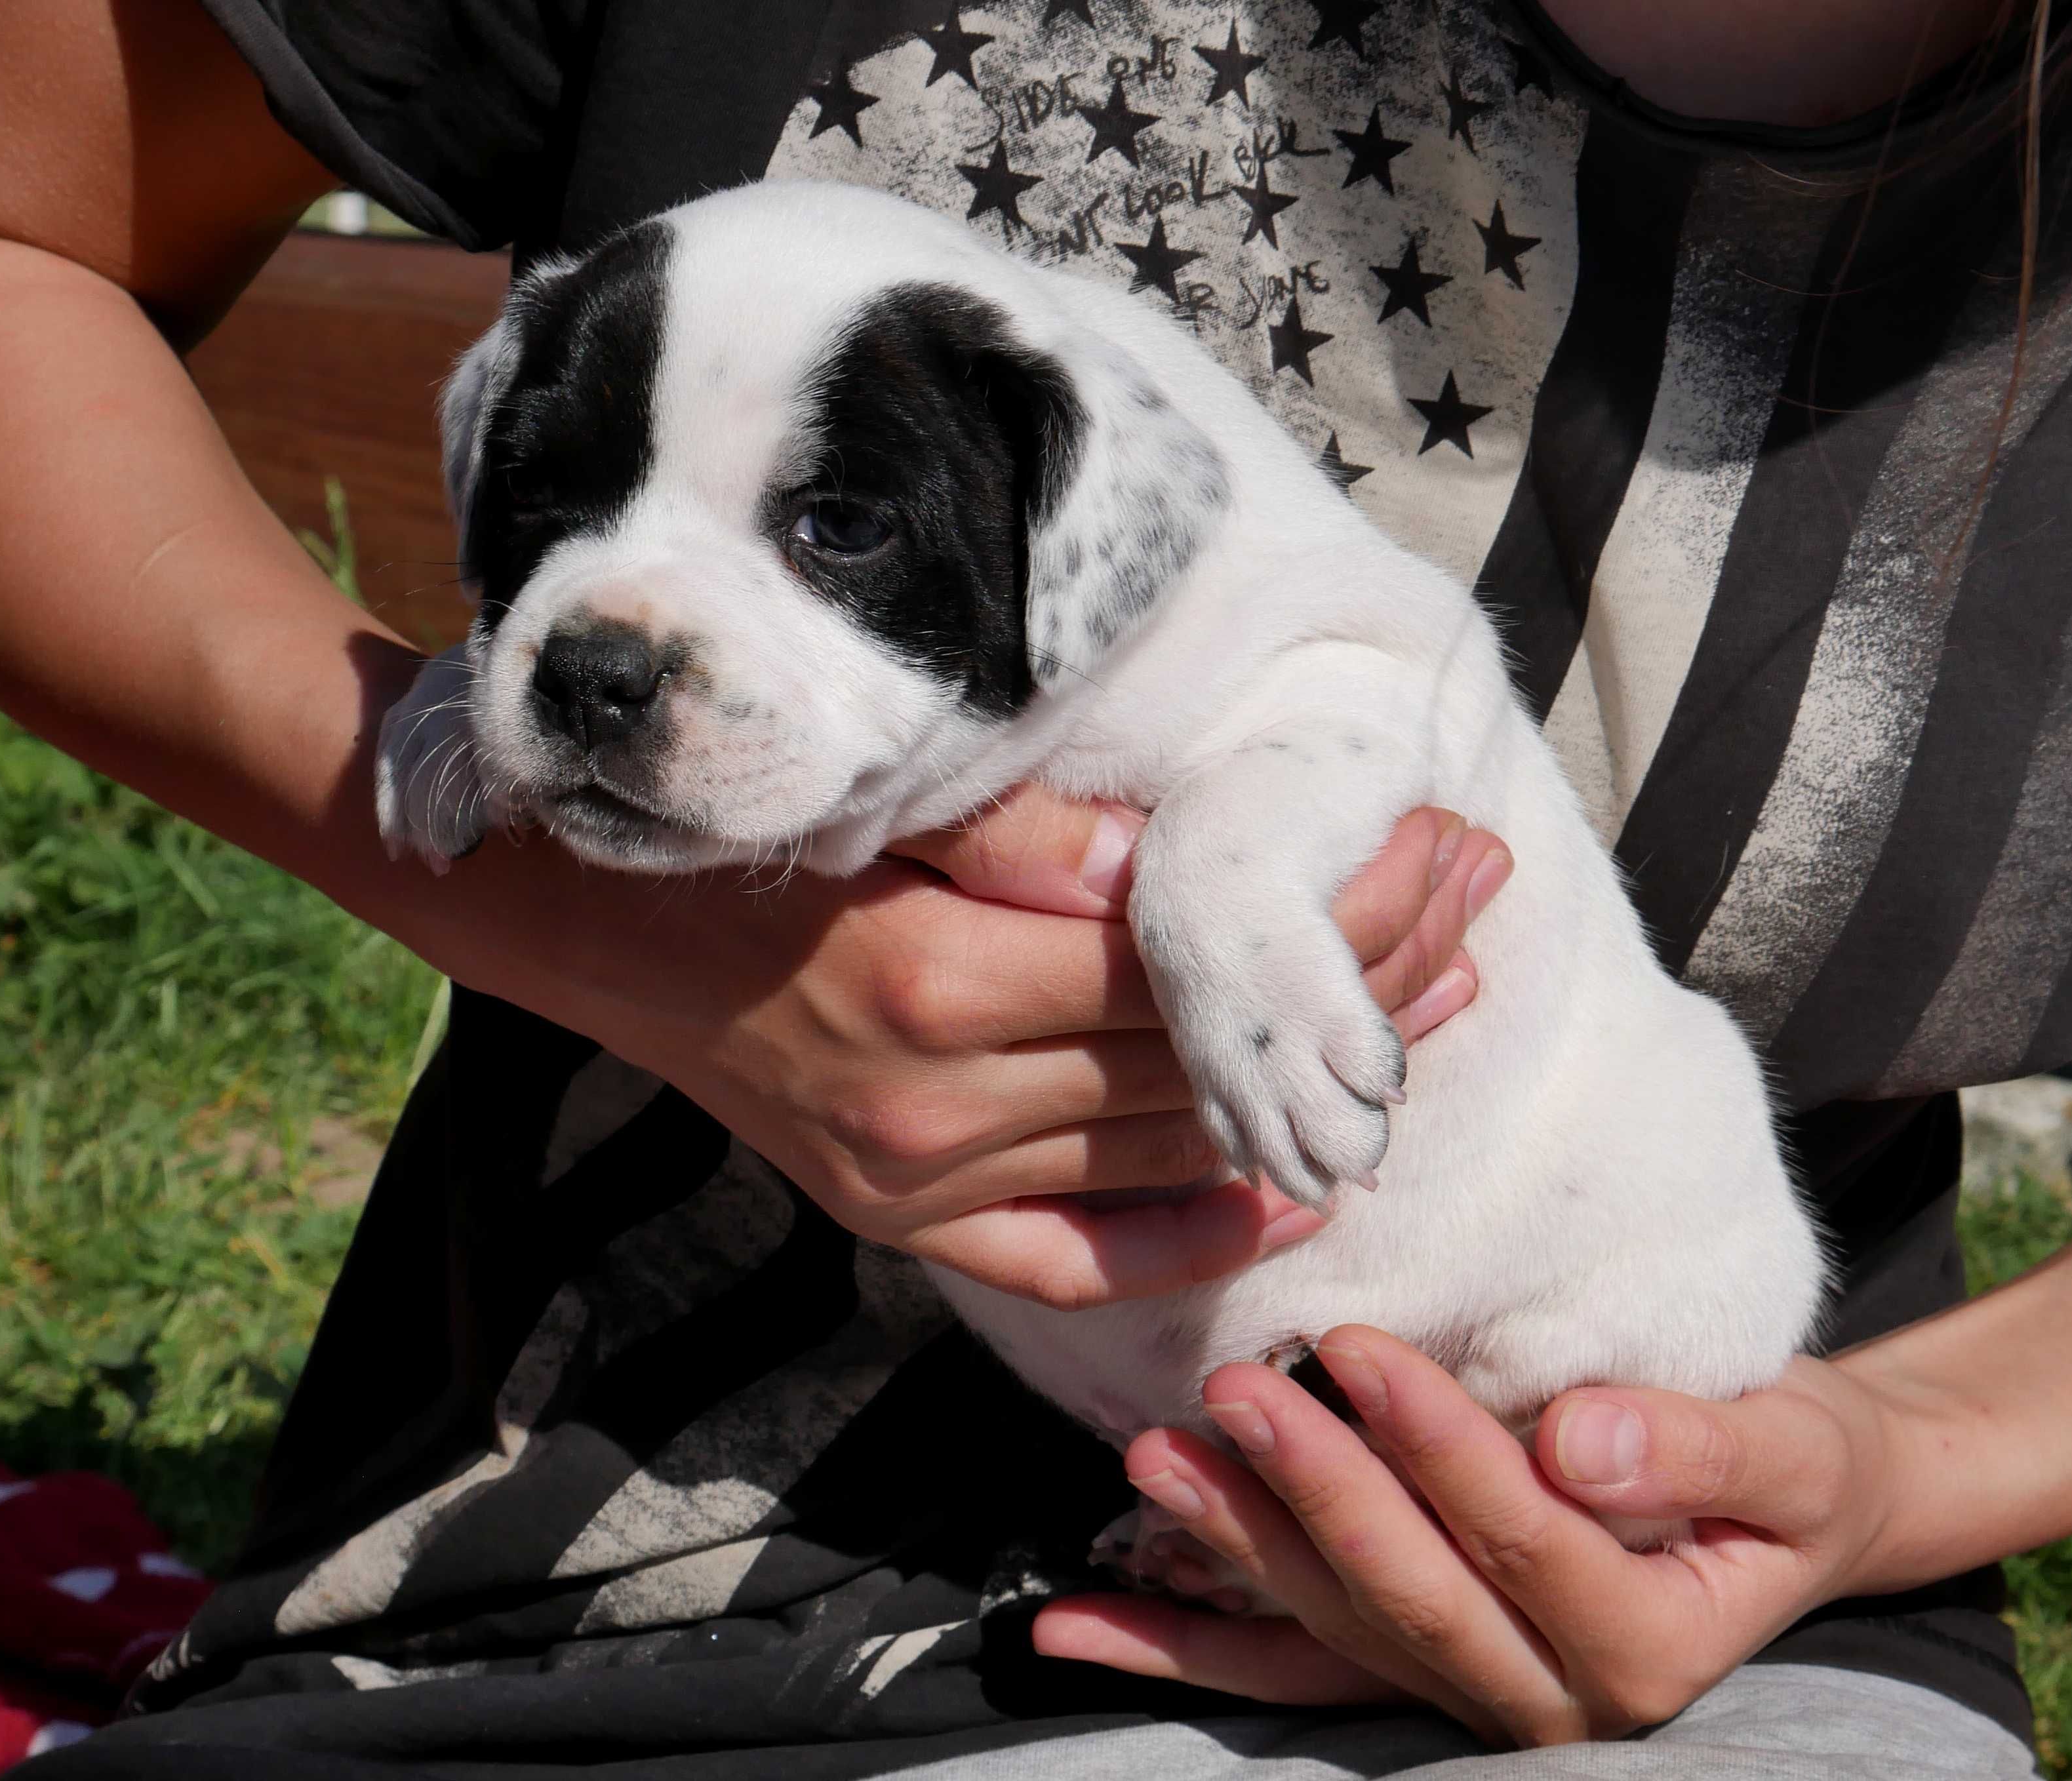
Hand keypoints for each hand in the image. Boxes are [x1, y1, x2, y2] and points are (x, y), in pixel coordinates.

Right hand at [477, 788, 1507, 1310]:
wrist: (594, 932)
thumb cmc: (746, 846)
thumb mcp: (876, 810)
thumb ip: (1020, 842)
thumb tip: (1160, 871)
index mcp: (942, 980)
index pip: (1195, 961)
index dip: (1337, 915)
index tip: (1442, 854)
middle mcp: (941, 1104)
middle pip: (1204, 1058)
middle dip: (1362, 990)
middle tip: (1477, 918)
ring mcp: (922, 1182)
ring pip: (1165, 1159)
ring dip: (1305, 1100)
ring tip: (1428, 1028)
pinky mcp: (902, 1224)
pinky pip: (1069, 1260)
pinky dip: (1182, 1245)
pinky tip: (1284, 1204)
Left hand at [1033, 1329, 1907, 1742]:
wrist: (1788, 1512)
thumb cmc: (1795, 1468)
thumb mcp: (1791, 1449)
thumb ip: (1699, 1448)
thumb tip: (1581, 1443)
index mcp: (1647, 1648)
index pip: (1521, 1541)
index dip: (1439, 1450)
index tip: (1360, 1349)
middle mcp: (1548, 1696)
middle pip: (1408, 1592)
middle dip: (1316, 1491)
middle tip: (1236, 1388)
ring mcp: (1467, 1689)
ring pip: (1332, 1630)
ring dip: (1231, 1552)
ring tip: (1150, 1461)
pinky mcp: (1407, 1666)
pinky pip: (1282, 1669)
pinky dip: (1177, 1648)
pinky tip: (1072, 1627)